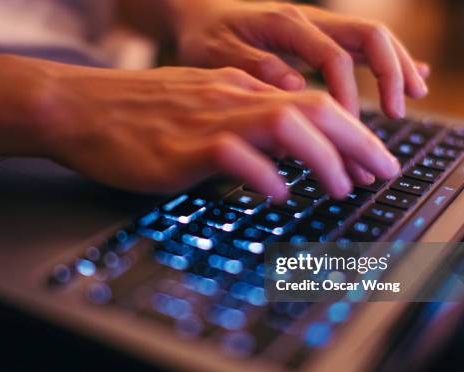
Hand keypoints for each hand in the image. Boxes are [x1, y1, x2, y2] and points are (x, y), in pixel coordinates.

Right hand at [38, 66, 399, 200]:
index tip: (372, 159)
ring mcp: (209, 118)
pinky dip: (266, 175)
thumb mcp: (197, 105)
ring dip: (324, 157)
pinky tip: (279, 193)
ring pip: (286, 125)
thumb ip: (236, 119)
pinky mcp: (184, 146)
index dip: (350, 131)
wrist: (80, 108)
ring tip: (344, 187)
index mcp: (236, 87)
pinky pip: (237, 155)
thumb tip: (273, 151)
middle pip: (313, 108)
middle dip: (358, 142)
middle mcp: (231, 97)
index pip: (309, 102)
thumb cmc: (135, 113)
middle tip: (383, 172)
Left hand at [171, 0, 429, 117]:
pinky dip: (387, 62)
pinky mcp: (318, 37)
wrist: (197, 14)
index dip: (348, 95)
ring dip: (398, 66)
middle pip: (369, 36)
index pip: (334, 58)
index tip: (349, 131)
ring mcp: (317, 26)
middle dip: (391, 73)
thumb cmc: (203, 38)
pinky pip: (362, 46)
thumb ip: (256, 69)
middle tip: (399, 113)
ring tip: (418, 96)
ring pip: (372, 38)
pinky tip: (410, 78)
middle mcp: (309, 20)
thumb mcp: (217, 55)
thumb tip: (297, 88)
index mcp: (286, 25)